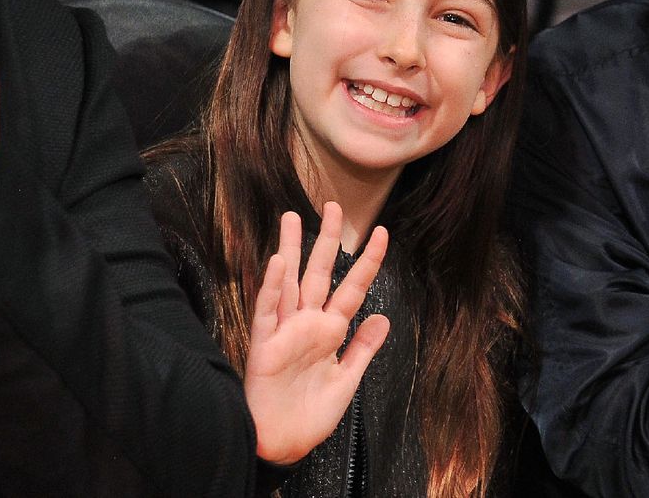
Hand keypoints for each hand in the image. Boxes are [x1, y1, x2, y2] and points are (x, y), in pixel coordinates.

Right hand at [244, 203, 389, 465]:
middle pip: (318, 273)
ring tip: (293, 218)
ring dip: (291, 251)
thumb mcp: (348, 379)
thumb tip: (384, 318)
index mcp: (330, 330)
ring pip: (289, 282)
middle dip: (326, 240)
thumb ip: (363, 348)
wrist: (285, 442)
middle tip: (331, 206)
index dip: (367, 261)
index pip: (353, 287)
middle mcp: (308, 323)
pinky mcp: (265, 344)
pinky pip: (268, 311)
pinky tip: (277, 262)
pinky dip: (272, 287)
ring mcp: (285, 331)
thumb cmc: (312, 413)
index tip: (382, 233)